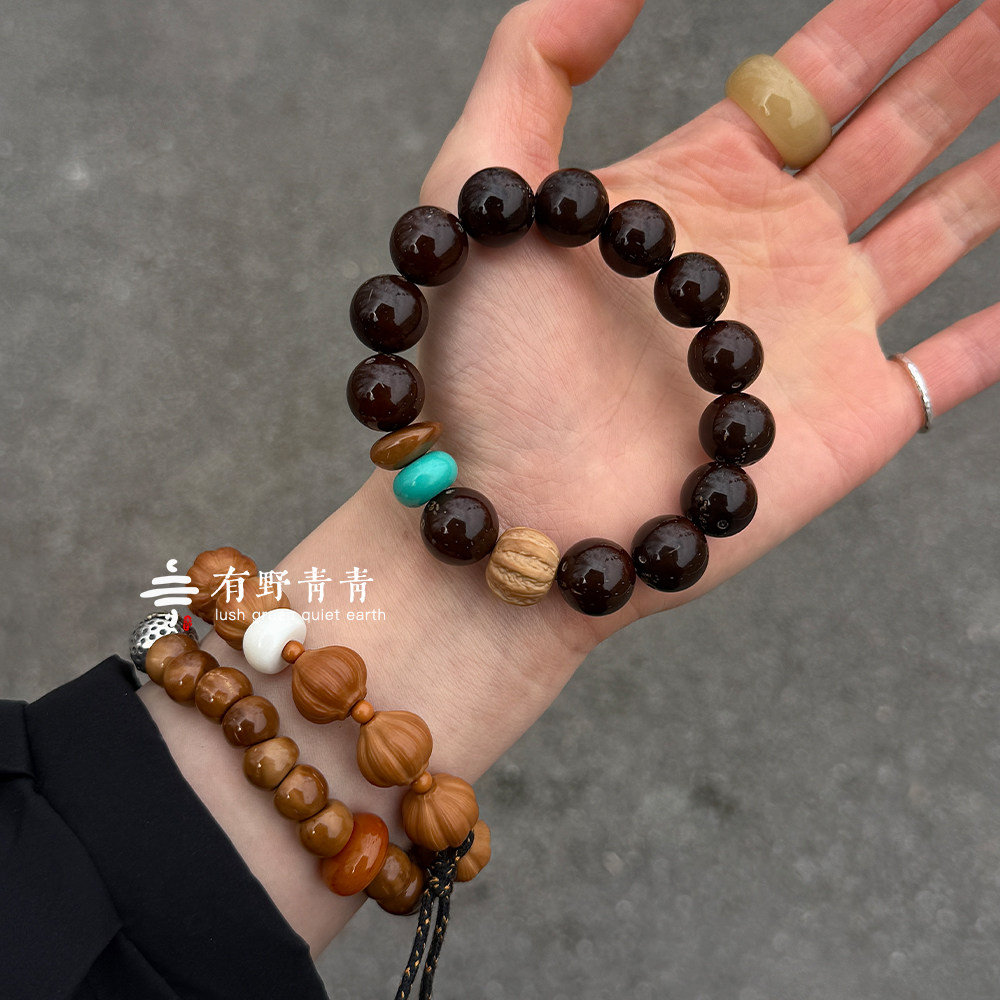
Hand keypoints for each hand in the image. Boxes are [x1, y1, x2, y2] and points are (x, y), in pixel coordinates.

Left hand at [412, 0, 999, 645]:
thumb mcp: (479, 186)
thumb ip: (534, 62)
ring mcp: (822, 330)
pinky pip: (955, 361)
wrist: (515, 511)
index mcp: (700, 185)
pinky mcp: (857, 415)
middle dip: (966, 56)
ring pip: (949, 220)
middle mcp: (774, 247)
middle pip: (900, 126)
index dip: (885, 7)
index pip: (815, 73)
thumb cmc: (486, 365)